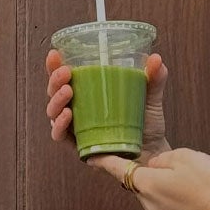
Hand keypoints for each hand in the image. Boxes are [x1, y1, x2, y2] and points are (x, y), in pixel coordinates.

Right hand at [45, 49, 169, 158]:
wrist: (153, 154)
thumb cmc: (147, 126)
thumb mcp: (150, 98)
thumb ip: (154, 78)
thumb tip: (156, 58)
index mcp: (88, 95)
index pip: (65, 78)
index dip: (55, 66)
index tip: (55, 54)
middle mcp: (78, 111)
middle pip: (55, 94)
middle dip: (54, 81)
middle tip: (66, 72)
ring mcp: (76, 130)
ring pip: (53, 114)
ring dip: (57, 101)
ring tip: (68, 91)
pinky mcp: (79, 148)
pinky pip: (61, 138)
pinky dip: (59, 126)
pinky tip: (67, 115)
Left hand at [86, 145, 209, 209]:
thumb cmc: (206, 182)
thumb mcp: (182, 157)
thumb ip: (161, 159)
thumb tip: (155, 166)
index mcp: (145, 183)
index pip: (117, 169)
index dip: (103, 161)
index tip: (90, 156)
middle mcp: (148, 202)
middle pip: (136, 180)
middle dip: (140, 168)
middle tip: (145, 155)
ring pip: (152, 190)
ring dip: (158, 179)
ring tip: (179, 171)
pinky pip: (165, 199)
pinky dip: (170, 190)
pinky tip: (187, 185)